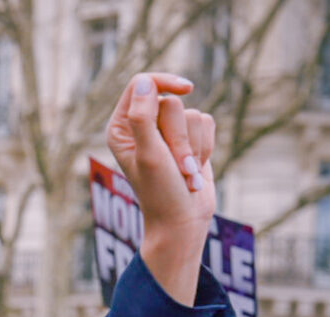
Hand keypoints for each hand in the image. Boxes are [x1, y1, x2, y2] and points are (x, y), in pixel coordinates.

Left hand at [106, 72, 216, 306]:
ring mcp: (166, 132)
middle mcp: (142, 126)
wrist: (183, 221)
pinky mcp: (189, 139)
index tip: (186, 90)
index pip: (142, 84)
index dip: (164, 83)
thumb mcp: (149, 155)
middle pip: (172, 102)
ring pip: (193, 114)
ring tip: (185, 172)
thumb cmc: (161, 192)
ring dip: (194, 147)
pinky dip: (206, 147)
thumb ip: (143, 118)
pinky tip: (195, 168)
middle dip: (179, 136)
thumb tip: (145, 82)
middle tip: (176, 166)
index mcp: (121, 127)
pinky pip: (208, 123)